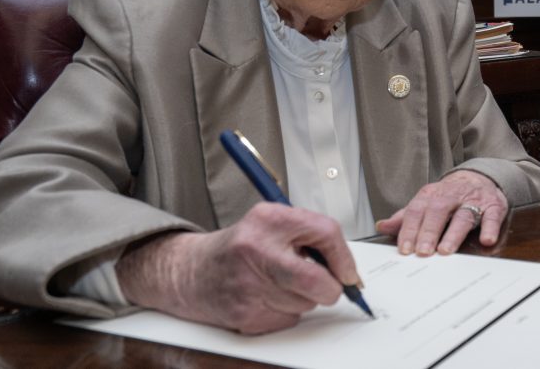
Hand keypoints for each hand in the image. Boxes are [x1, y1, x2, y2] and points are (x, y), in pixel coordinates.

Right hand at [115, 203, 359, 333]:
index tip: (348, 271)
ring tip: (278, 283)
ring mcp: (249, 285)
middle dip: (330, 289)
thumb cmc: (238, 248)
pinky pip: (288, 320)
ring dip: (302, 299)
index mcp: (269, 219)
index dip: (344, 257)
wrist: (190, 271)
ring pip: (305, 304)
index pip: (326, 233)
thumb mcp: (271, 224)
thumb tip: (346, 266)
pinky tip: (266, 298)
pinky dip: (285, 313)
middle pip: (318, 280)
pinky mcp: (246, 314)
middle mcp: (257, 249)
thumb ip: (309, 236)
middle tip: (328, 286)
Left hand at [375, 170, 507, 255]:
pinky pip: (492, 216)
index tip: (404, 249)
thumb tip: (381, 226)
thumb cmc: (449, 196)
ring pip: (463, 215)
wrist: (479, 177)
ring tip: (445, 250)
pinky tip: (487, 240)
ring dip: (454, 233)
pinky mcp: (493, 206)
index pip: (417, 211)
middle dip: (429, 232)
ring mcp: (473, 201)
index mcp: (432, 195)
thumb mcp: (426, 202)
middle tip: (422, 252)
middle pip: (438, 211)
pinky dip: (490, 228)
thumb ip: (406, 217)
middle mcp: (451, 196)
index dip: (409, 229)